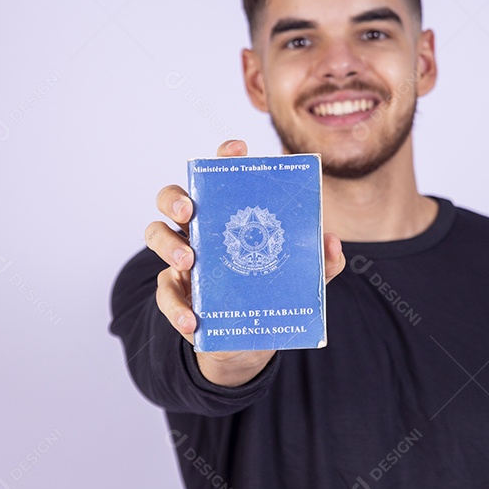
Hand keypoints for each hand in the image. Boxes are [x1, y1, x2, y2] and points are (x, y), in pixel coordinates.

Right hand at [144, 139, 345, 385]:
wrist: (247, 338)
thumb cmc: (270, 290)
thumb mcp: (301, 278)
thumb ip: (321, 262)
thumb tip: (332, 243)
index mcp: (228, 214)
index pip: (221, 175)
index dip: (224, 156)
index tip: (236, 150)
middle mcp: (200, 229)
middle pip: (173, 197)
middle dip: (175, 197)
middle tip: (189, 210)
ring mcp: (183, 258)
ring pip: (157, 234)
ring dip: (167, 244)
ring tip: (188, 262)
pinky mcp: (176, 291)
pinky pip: (165, 292)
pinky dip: (176, 307)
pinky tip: (193, 320)